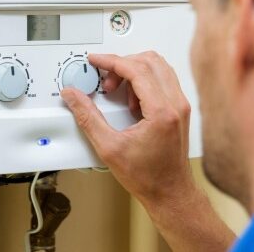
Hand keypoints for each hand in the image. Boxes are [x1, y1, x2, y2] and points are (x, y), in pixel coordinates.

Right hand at [61, 52, 234, 250]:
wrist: (169, 193)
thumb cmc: (148, 177)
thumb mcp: (109, 147)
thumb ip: (87, 117)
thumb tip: (73, 96)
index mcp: (162, 111)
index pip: (136, 69)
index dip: (111, 60)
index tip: (96, 60)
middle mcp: (176, 104)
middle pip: (149, 61)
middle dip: (122, 65)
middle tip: (105, 81)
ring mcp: (180, 106)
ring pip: (158, 67)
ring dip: (134, 71)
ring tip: (117, 92)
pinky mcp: (180, 110)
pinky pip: (163, 80)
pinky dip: (144, 81)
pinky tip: (130, 101)